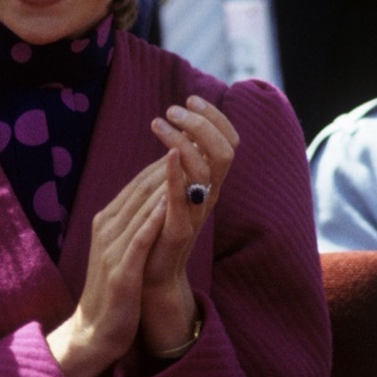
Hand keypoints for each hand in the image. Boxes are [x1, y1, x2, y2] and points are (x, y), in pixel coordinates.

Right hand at [47, 153, 170, 376]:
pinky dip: (154, 219)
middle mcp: (106, 229)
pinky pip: (139, 239)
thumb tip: (155, 197)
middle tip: (191, 143)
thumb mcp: (122, 248)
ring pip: (139, 208)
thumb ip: (133, 222)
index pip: (136, 184)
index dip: (161, 164)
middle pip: (138, 190)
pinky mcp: (121, 271)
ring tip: (186, 162)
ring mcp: (112, 249)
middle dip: (165, 165)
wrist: (95, 331)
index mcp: (106, 221)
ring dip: (162, 184)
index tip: (186, 145)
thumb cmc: (115, 290)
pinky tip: (169, 204)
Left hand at [137, 95, 239, 355]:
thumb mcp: (172, 191)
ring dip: (185, 138)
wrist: (147, 279)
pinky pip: (183, 198)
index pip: (229, 142)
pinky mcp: (179, 230)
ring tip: (159, 122)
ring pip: (208, 169)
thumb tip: (181, 129)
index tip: (191, 97)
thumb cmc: (156, 231)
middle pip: (225, 151)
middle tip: (175, 108)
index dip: (215, 117)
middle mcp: (209, 197)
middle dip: (202, 122)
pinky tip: (168, 152)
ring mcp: (197, 213)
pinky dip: (177, 173)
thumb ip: (179, 165)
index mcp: (208, 184)